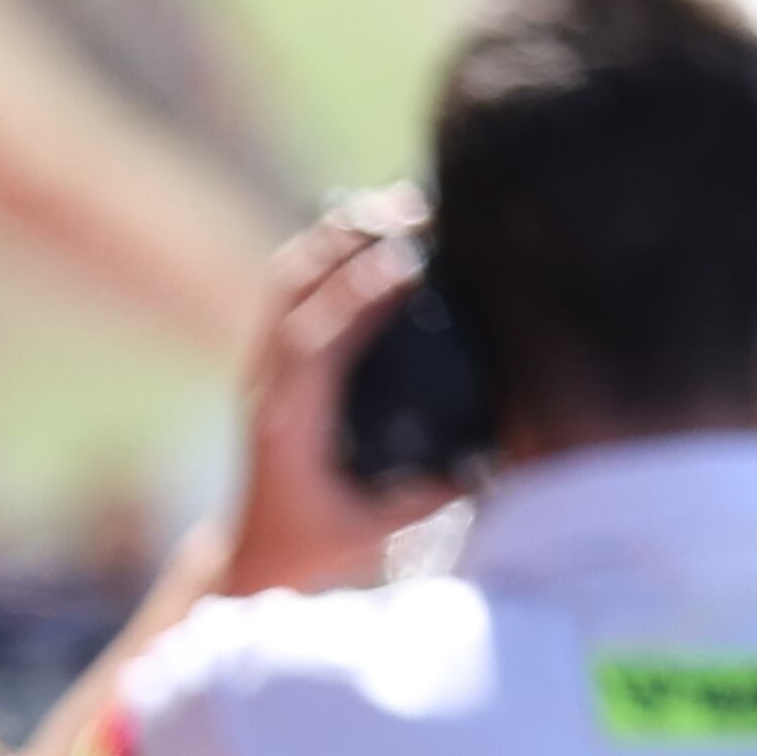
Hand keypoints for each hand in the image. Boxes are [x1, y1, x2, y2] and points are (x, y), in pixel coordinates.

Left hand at [211, 196, 448, 601]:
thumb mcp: (377, 528)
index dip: (355, 298)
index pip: (315, 347)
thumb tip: (501, 458)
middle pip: (292, 295)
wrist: (255, 552)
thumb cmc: (320, 543)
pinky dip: (322, 253)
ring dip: (333, 237)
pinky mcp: (266, 364)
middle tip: (409, 208)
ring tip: (391, 203)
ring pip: (285, 284)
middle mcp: (266, 389)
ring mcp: (260, 372)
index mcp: (290, 425)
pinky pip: (286, 293)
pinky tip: (364, 228)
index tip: (406, 261)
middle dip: (347, 244)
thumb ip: (433, 495)